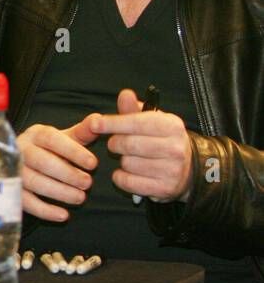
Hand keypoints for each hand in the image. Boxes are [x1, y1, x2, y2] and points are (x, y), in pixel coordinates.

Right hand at [17, 117, 99, 222]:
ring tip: (80, 198)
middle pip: (41, 161)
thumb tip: (98, 120)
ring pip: (33, 181)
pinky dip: (45, 210)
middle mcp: (20, 150)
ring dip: (58, 191)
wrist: (19, 161)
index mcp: (35, 134)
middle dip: (67, 173)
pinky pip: (26, 202)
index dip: (73, 151)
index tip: (93, 164)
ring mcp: (13, 170)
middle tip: (88, 183)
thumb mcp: (64, 139)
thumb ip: (82, 131)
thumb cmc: (49, 150)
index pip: (51, 138)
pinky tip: (64, 215)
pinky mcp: (12, 190)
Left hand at [90, 88, 193, 202]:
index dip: (111, 123)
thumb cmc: (162, 140)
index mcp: (171, 126)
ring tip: (131, 158)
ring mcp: (172, 170)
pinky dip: (121, 178)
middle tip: (116, 144)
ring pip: (127, 164)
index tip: (94, 124)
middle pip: (128, 144)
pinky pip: (128, 182)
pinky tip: (128, 173)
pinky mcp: (165, 189)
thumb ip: (133, 109)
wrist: (187, 170)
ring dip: (122, 161)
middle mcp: (175, 147)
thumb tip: (125, 94)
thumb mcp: (152, 121)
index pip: (135, 123)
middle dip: (115, 144)